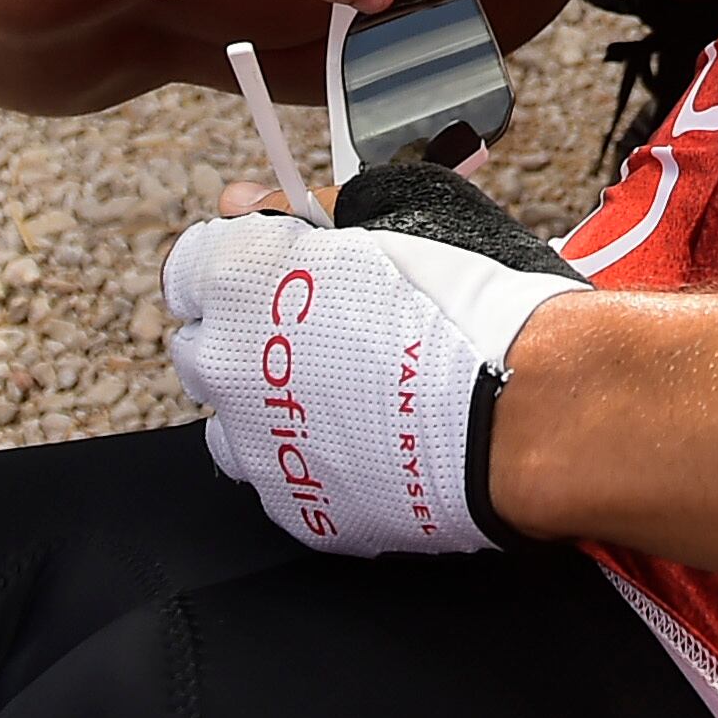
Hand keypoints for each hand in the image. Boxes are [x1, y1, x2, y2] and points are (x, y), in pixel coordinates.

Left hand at [164, 208, 585, 553]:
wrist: (528, 409)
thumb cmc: (474, 303)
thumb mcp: (403, 209)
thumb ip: (307, 208)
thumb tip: (249, 205)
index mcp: (242, 281)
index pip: (188, 267)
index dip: (236, 263)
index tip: (273, 270)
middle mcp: (228, 368)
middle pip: (199, 349)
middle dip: (245, 338)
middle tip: (325, 332)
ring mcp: (258, 450)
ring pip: (233, 427)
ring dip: (273, 408)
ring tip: (351, 395)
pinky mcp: (298, 512)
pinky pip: (287, 482)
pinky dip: (319, 464)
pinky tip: (375, 442)